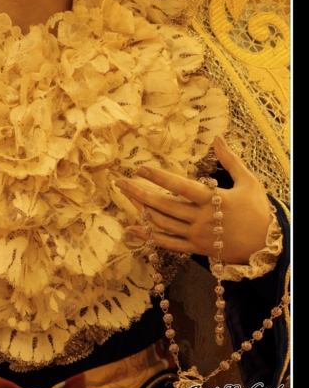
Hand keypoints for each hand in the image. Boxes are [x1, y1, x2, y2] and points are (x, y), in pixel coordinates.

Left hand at [116, 136, 272, 263]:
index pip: (180, 186)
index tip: (140, 168)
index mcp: (213, 200)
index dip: (159, 177)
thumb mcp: (248, 181)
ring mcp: (197, 236)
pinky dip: (149, 237)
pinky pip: (168, 244)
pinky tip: (132, 229)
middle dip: (140, 192)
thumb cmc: (259, 211)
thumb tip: (218, 138)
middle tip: (120, 182)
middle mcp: (202, 219)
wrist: (268, 246)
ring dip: (141, 209)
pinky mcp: (196, 249)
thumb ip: (230, 160)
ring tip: (126, 196)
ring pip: (163, 223)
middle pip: (164, 205)